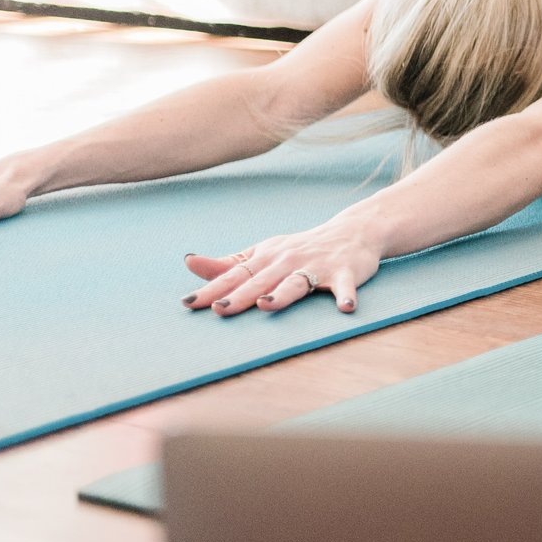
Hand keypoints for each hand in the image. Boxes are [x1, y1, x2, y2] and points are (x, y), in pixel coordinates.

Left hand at [183, 223, 379, 314]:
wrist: (352, 232)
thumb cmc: (300, 248)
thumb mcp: (263, 253)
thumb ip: (228, 264)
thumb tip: (190, 263)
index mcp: (266, 258)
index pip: (234, 275)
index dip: (212, 289)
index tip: (189, 302)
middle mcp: (287, 261)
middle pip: (261, 281)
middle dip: (241, 295)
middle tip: (220, 309)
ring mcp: (316, 267)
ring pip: (296, 283)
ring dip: (282, 293)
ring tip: (267, 304)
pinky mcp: (345, 273)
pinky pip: (344, 287)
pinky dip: (345, 296)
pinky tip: (345, 308)